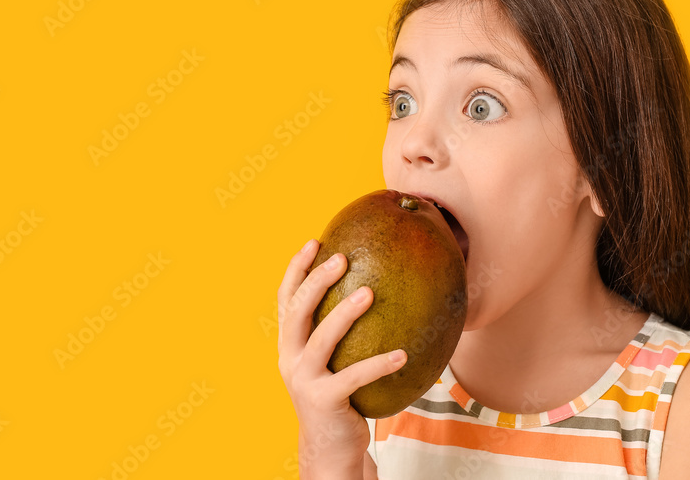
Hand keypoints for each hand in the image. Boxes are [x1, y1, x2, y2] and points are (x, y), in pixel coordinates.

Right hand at [277, 239, 406, 472]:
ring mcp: (304, 380)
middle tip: (342, 258)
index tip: (314, 241)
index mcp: (289, 344)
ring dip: (344, 314)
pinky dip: (379, 364)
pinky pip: (354, 377)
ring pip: (321, 339)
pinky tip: (404, 355)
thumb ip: (340, 334)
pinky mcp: (324, 401)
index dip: (296, 269)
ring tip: (370, 293)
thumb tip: (376, 287)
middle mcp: (290, 358)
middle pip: (297, 311)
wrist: (329, 448)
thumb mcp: (332, 362)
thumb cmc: (339, 397)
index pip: (285, 299)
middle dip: (316, 280)